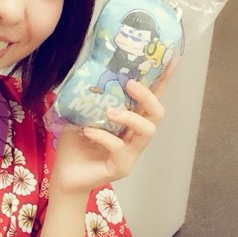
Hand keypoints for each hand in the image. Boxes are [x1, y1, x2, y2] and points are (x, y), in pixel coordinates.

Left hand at [51, 63, 173, 196]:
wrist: (64, 176)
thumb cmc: (74, 146)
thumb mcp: (79, 115)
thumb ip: (89, 99)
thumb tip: (89, 71)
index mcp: (128, 121)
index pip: (149, 99)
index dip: (162, 81)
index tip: (172, 60)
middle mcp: (134, 136)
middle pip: (157, 113)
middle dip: (148, 96)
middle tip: (130, 84)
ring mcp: (131, 153)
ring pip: (147, 131)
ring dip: (130, 117)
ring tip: (109, 112)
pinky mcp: (121, 167)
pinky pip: (119, 148)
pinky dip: (103, 136)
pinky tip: (88, 131)